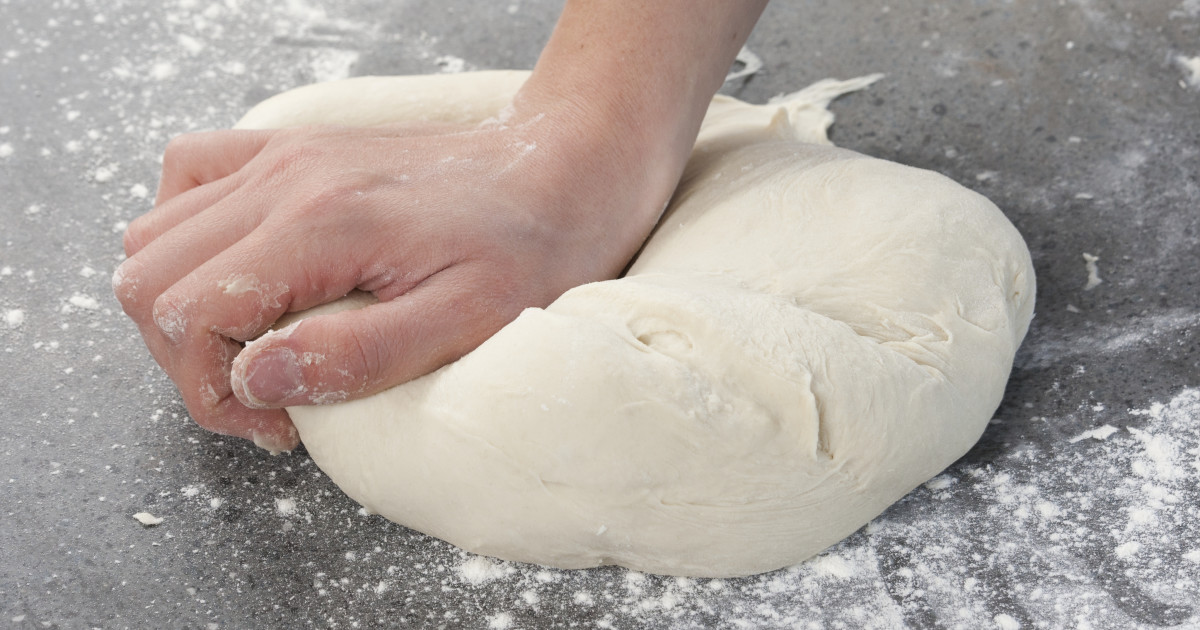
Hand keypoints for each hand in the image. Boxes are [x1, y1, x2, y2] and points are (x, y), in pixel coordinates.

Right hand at [114, 106, 672, 451]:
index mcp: (322, 225)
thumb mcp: (468, 322)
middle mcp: (285, 179)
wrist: (563, 169)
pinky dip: (186, 237)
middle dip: (189, 362)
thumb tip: (254, 379)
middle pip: (150, 279)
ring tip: (258, 347)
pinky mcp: (292, 150)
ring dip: (183, 308)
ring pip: (153, 236)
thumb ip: (359, 353)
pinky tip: (241, 274)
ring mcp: (282, 156)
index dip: (211, 391)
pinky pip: (189, 179)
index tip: (280, 423)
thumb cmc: (532, 249)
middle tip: (268, 398)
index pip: (187, 314)